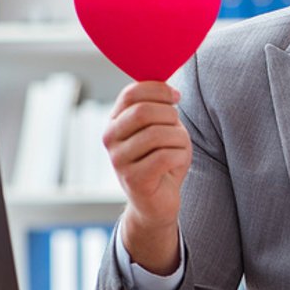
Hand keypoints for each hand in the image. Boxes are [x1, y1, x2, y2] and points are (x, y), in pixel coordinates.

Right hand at [103, 81, 191, 273]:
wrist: (157, 201)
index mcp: (115, 121)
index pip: (131, 93)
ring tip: (179, 148)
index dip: (159, 90)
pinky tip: (177, 162)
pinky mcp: (133, 180)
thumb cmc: (162, 159)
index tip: (176, 97)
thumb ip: (159, 106)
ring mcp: (119, 160)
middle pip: (144, 112)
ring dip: (179, 139)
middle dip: (170, 115)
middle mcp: (110, 139)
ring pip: (157, 134)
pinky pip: (164, 156)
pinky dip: (180, 156)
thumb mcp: (161, 127)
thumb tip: (168, 87)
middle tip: (178, 127)